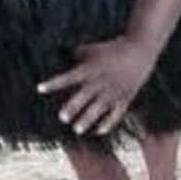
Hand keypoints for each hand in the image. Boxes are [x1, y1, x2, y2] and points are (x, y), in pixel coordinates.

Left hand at [38, 37, 155, 135]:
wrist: (141, 50)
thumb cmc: (113, 48)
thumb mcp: (94, 48)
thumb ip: (77, 54)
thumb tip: (60, 53)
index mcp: (92, 68)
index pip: (69, 77)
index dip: (55, 83)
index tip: (40, 88)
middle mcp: (102, 80)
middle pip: (85, 96)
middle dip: (74, 107)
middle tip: (62, 118)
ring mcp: (115, 90)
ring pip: (100, 108)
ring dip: (88, 119)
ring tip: (77, 129)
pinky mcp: (126, 97)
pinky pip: (117, 113)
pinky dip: (109, 123)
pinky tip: (99, 131)